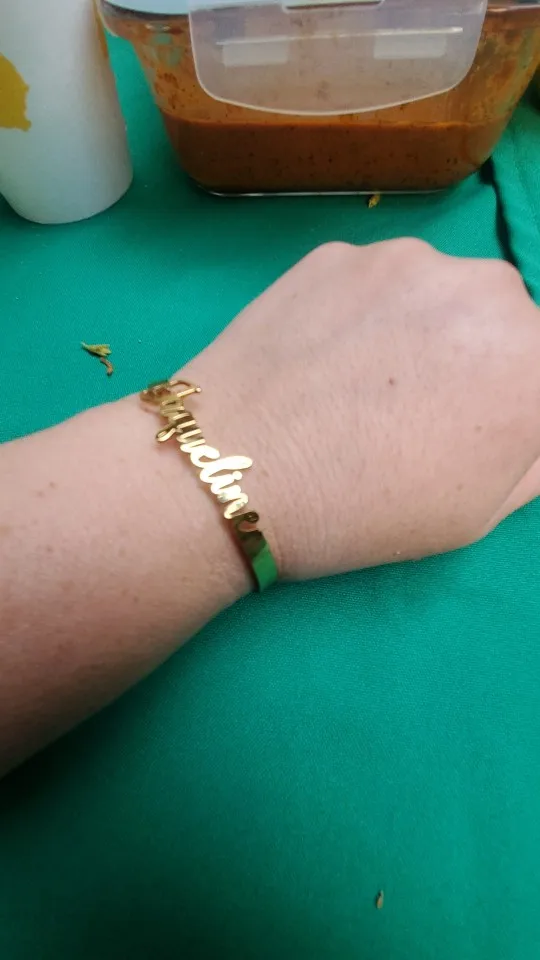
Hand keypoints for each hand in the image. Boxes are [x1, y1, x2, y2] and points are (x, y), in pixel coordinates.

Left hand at [182, 240, 539, 579]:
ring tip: (362, 380)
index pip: (538, 367)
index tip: (473, 421)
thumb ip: (532, 452)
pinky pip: (375, 281)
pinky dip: (364, 311)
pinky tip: (323, 356)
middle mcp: (487, 290)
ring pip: (439, 289)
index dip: (510, 399)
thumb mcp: (478, 510)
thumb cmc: (364, 511)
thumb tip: (527, 416)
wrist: (230, 473)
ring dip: (424, 324)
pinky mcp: (341, 252)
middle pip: (505, 318)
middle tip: (418, 406)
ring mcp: (407, 259)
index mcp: (534, 362)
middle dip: (477, 355)